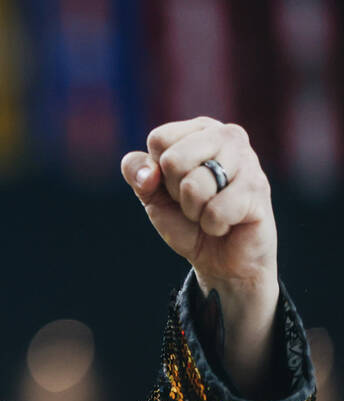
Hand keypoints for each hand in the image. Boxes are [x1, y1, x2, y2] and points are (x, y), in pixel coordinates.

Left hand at [121, 118, 279, 392]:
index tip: (166, 190)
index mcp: (200, 130)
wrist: (222, 270)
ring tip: (207, 220)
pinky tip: (224, 229)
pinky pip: (216, 207)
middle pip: (175, 156)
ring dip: (191, 211)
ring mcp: (251, 167)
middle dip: (171, 193)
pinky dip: (210, 226)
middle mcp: (230, 138)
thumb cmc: (185, 227)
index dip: (153, 172)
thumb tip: (139, 166)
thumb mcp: (152, 202)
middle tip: (190, 210)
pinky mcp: (262, 199)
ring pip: (194, 181)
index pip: (158, 138)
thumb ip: (141, 177)